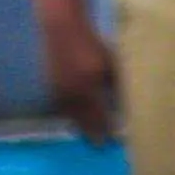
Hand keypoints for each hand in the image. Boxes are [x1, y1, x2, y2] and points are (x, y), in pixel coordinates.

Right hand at [41, 15, 117, 143]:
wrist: (62, 30)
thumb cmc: (93, 44)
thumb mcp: (111, 63)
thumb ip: (116, 84)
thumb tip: (123, 102)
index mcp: (88, 87)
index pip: (99, 115)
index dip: (106, 128)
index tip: (114, 140)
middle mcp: (72, 93)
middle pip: (83, 119)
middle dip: (92, 132)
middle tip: (100, 145)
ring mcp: (59, 90)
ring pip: (70, 114)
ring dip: (79, 126)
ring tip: (88, 135)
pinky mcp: (52, 84)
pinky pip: (61, 106)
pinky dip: (69, 114)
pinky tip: (75, 118)